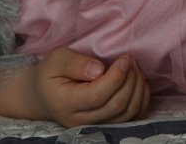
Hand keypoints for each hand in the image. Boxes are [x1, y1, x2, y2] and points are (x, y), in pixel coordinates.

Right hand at [29, 47, 149, 126]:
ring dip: (137, 89)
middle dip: (130, 80)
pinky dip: (141, 99)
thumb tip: (99, 69)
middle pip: (116, 106)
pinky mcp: (106, 126)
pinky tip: (137, 82)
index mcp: (65, 103)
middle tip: (130, 61)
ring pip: (127, 114)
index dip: (116, 77)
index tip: (124, 59)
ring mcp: (94, 126)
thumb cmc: (51, 74)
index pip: (97, 95)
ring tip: (133, 69)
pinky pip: (133, 118)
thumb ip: (75, 63)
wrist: (44, 96)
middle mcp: (80, 121)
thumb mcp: (56, 60)